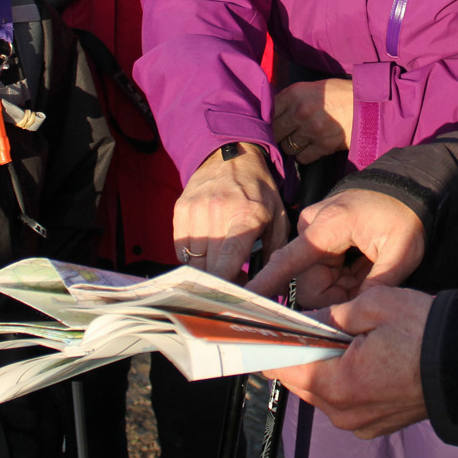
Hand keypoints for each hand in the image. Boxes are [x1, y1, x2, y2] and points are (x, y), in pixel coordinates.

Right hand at [174, 144, 288, 281]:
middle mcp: (216, 212)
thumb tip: (273, 288)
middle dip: (221, 283)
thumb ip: (276, 253)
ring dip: (207, 273)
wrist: (230, 156)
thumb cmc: (258, 190)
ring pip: (193, 262)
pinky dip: (194, 259)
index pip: (229, 259)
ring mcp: (194, 211)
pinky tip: (209, 253)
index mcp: (245, 215)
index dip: (229, 285)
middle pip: (209, 267)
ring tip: (223, 266)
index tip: (235, 301)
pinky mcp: (180, 211)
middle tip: (236, 281)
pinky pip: (181, 250)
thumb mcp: (278, 217)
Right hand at [249, 188, 423, 307]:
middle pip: (309, 283)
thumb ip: (378, 285)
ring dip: (343, 284)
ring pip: (317, 279)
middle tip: (370, 279)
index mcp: (327, 227)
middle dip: (338, 293)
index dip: (267, 284)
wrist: (408, 187)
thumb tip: (354, 313)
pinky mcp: (318, 235)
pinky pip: (322, 269)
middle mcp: (312, 226)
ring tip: (371, 266)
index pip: (289, 261)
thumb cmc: (406, 215)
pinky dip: (344, 275)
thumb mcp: (402, 252)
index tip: (246, 299)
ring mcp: (313, 230)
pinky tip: (364, 262)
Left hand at [265, 286, 431, 438]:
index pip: (285, 367)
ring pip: (323, 393)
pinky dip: (344, 381)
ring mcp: (362, 422)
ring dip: (323, 367)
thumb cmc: (427, 333)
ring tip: (337, 339)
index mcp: (339, 384)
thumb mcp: (374, 304)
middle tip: (305, 326)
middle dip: (301, 354)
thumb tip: (313, 320)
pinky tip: (356, 357)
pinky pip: (345, 402)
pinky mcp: (378, 424)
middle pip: (302, 382)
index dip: (275, 344)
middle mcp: (345, 412)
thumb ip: (333, 314)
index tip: (270, 328)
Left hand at [273, 79, 354, 163]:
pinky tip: (313, 146)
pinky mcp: (324, 145)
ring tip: (303, 139)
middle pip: (275, 131)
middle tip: (287, 133)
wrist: (368, 105)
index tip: (272, 123)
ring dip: (293, 145)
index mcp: (296, 93)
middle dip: (280, 134)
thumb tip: (270, 112)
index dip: (268, 119)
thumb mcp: (313, 88)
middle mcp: (301, 111)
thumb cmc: (340, 94)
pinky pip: (302, 157)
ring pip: (287, 147)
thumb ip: (292, 99)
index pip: (268, 111)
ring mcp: (312, 130)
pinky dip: (305, 155)